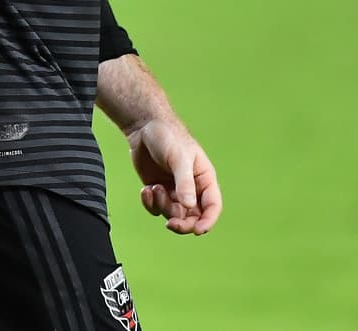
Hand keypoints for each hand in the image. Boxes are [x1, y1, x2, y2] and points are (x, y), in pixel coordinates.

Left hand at [127, 118, 221, 235]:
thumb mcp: (179, 158)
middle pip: (193, 217)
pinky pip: (157, 209)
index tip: (197, 231)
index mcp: (204, 178)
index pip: (213, 205)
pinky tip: (145, 189)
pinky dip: (150, 204)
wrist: (144, 127)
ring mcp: (174, 190)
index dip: (208, 221)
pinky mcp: (158, 190)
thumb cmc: (168, 137)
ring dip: (162, 207)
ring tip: (153, 188)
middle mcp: (192, 187)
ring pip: (173, 214)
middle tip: (170, 223)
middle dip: (182, 223)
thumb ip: (184, 183)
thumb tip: (189, 207)